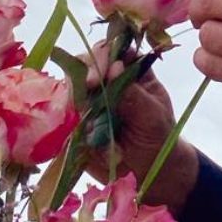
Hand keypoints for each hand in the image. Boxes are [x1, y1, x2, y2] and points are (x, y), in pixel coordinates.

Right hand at [84, 45, 198, 212]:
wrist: (147, 172)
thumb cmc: (157, 138)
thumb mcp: (153, 116)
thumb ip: (134, 94)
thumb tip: (115, 69)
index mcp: (132, 70)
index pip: (114, 49)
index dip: (106, 56)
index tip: (107, 73)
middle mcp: (107, 78)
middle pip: (87, 61)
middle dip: (87, 71)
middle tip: (91, 86)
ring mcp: (88, 97)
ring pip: (71, 84)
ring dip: (77, 94)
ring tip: (87, 111)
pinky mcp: (76, 117)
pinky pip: (63, 110)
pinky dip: (68, 115)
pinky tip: (77, 125)